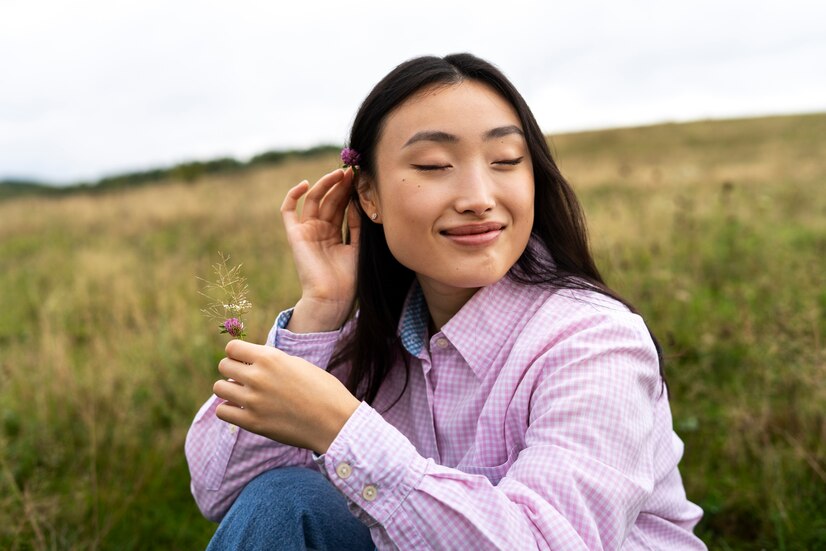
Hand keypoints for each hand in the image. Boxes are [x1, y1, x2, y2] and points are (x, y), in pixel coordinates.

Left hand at [213, 340, 360, 453]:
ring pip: (219, 387)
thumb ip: (272, 361)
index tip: (244, 361)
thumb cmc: (322, 390)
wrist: (334, 421)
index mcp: (270, 358)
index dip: (237, 354)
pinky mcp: (252, 422)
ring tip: (243, 394)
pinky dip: (229, 409)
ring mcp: (253, 401)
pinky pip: (222, 411)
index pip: (232, 348)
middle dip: (232, 370)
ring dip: (229, 389)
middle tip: (245, 379)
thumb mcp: (298, 364)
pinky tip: (242, 410)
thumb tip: (251, 361)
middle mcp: (258, 377)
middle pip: (223, 366)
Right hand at [280, 168, 359, 331]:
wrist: (333, 298)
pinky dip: (293, 196)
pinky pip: (288, 211)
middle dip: (340, 186)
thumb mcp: (358, 247)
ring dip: (325, 185)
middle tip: (351, 172)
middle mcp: (319, 230)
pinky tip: (305, 184)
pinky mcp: (295, 235)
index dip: (348, 192)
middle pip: (329, 200)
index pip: (341, 206)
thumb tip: (356, 201)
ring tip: (339, 174)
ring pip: (314, 201)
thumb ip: (356, 225)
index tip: (359, 178)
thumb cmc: (348, 279)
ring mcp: (307, 231)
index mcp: (334, 234)